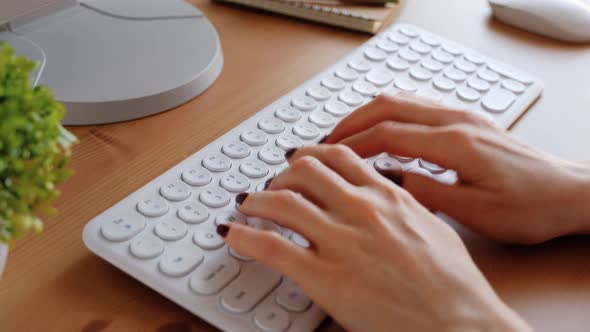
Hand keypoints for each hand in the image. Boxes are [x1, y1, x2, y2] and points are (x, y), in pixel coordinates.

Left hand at [221, 145, 529, 331]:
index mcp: (389, 197)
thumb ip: (407, 208)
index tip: (298, 160)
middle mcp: (362, 210)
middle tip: (272, 185)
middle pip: (304, 172)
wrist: (463, 323)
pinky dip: (245, 236)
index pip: (338, 157)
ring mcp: (341, 242)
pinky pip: (271, 246)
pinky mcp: (325, 277)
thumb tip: (392, 197)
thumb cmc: (456, 285)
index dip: (310, 155)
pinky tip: (233, 234)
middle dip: (281, 175)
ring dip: (256, 199)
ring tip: (248, 204)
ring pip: (281, 202)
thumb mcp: (435, 228)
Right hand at [326, 93, 589, 243]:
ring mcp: (462, 116)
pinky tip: (380, 129)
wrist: (568, 192)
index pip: (389, 134)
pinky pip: (417, 105)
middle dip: (351, 122)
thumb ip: (429, 193)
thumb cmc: (531, 206)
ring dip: (367, 114)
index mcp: (456, 144)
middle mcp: (457, 121)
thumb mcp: (477, 213)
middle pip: (389, 106)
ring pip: (402, 100)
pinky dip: (389, 113)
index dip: (352, 144)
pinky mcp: (466, 120)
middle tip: (325, 142)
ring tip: (344, 135)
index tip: (327, 156)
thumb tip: (390, 181)